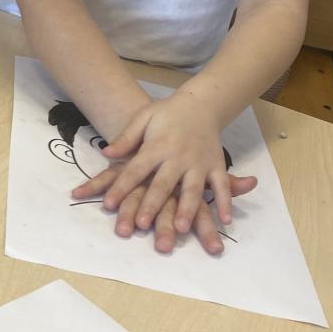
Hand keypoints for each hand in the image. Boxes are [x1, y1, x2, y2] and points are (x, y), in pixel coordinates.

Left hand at [70, 96, 257, 253]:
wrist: (201, 103)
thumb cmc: (167, 114)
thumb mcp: (143, 118)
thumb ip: (125, 138)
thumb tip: (106, 153)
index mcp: (157, 146)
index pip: (135, 169)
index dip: (121, 187)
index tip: (108, 204)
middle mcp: (178, 156)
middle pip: (163, 184)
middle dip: (152, 204)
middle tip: (141, 224)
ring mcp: (199, 162)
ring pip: (192, 189)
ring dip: (187, 209)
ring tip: (180, 228)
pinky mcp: (217, 165)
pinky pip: (222, 185)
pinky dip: (226, 202)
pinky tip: (225, 221)